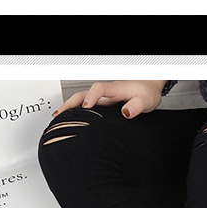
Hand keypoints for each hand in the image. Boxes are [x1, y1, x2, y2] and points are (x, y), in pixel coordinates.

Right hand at [53, 80, 167, 118]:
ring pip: (82, 99)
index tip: (86, 106)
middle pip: (84, 93)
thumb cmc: (147, 93)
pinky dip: (76, 111)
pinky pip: (86, 105)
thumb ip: (138, 106)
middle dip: (71, 103)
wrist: (149, 88)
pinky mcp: (103, 104)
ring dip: (70, 107)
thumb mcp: (147, 100)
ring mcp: (103, 98)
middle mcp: (107, 92)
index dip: (92, 97)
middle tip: (60, 114)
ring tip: (57, 118)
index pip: (99, 89)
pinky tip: (69, 119)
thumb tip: (126, 112)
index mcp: (116, 89)